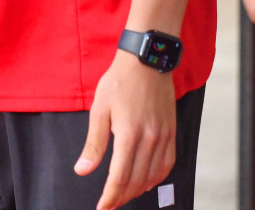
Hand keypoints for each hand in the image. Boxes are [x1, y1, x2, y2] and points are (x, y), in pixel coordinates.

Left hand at [74, 50, 175, 209]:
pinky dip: (157, 177)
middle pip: (137, 181)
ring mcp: (164, 136)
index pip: (120, 178)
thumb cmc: (119, 82)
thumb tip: (82, 170)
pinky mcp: (172, 132)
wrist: (146, 60)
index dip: (110, 197)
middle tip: (109, 203)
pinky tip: (146, 180)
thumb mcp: (99, 109)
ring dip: (138, 190)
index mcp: (129, 135)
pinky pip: (168, 163)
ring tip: (124, 195)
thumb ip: (94, 143)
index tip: (101, 207)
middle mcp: (150, 139)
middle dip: (122, 197)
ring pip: (153, 176)